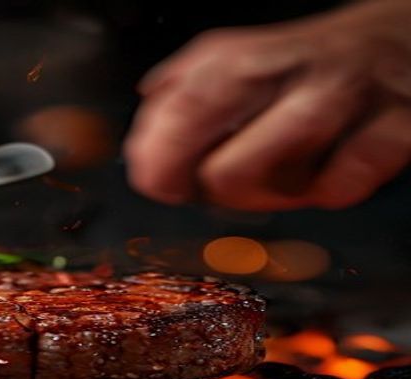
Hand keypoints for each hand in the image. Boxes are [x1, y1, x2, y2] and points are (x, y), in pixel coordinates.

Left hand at [125, 0, 410, 210]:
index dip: (161, 162)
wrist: (401, 34)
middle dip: (209, 195)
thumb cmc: (303, 59)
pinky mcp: (392, 131)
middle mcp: (290, 76)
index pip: (183, 113)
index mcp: (238, 60)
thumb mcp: (232, 57)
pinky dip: (324, 193)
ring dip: (264, 198)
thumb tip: (139, 141)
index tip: (154, 183)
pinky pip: (342, 188)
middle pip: (227, 166)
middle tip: (207, 189)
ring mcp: (344, 104)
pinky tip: (319, 174)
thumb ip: (178, 94)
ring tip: (264, 181)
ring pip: (282, 185)